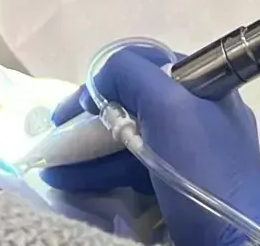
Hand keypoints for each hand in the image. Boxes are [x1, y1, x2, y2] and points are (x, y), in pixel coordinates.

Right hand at [43, 47, 259, 245]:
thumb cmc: (200, 168)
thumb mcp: (167, 106)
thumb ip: (131, 73)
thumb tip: (101, 77)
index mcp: (206, 89)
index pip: (147, 67)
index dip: (106, 79)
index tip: (78, 104)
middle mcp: (200, 118)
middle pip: (133, 107)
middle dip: (91, 121)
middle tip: (57, 136)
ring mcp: (191, 158)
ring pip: (131, 143)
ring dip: (90, 153)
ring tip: (53, 171)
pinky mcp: (181, 192)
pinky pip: (136, 174)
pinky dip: (105, 178)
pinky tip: (74, 188)